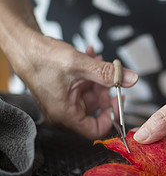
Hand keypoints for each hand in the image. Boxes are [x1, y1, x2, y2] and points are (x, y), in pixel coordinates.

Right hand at [10, 35, 137, 138]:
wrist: (24, 46)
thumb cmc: (41, 58)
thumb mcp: (80, 65)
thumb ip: (107, 73)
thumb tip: (130, 79)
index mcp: (66, 115)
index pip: (96, 130)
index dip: (112, 117)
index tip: (119, 100)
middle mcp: (64, 113)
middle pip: (97, 111)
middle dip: (106, 90)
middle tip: (111, 76)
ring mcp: (64, 103)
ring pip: (92, 97)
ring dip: (99, 78)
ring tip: (98, 60)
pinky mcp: (65, 93)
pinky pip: (84, 88)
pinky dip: (91, 74)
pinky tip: (91, 57)